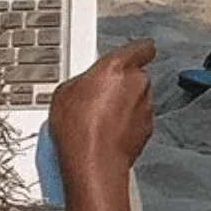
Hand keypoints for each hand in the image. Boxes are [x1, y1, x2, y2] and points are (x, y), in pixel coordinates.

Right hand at [47, 38, 155, 178]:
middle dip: (120, 82)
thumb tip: (84, 86)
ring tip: (98, 118)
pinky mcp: (147, 129)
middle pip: (135, 75)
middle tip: (98, 93)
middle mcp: (137, 83)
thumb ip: (83, 80)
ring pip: (136, 98)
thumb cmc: (78, 129)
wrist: (93, 163)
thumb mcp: (63, 93)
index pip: (141, 47)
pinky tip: (106, 132)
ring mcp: (145, 107)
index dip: (135, 50)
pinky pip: (136, 119)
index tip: (127, 53)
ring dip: (122, 104)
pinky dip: (125, 123)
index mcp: (117, 66)